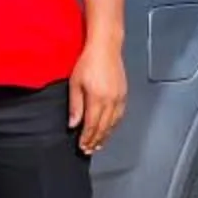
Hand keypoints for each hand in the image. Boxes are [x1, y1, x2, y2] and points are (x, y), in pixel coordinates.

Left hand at [69, 38, 126, 155]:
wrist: (105, 47)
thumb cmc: (88, 62)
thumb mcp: (75, 83)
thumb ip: (75, 106)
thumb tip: (73, 124)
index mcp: (98, 99)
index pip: (92, 125)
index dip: (87, 138)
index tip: (82, 146)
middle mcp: (111, 101)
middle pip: (104, 127)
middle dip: (96, 140)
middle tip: (89, 150)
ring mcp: (119, 98)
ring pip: (113, 123)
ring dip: (106, 136)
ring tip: (99, 144)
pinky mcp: (124, 94)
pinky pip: (120, 115)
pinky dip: (114, 125)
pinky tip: (109, 129)